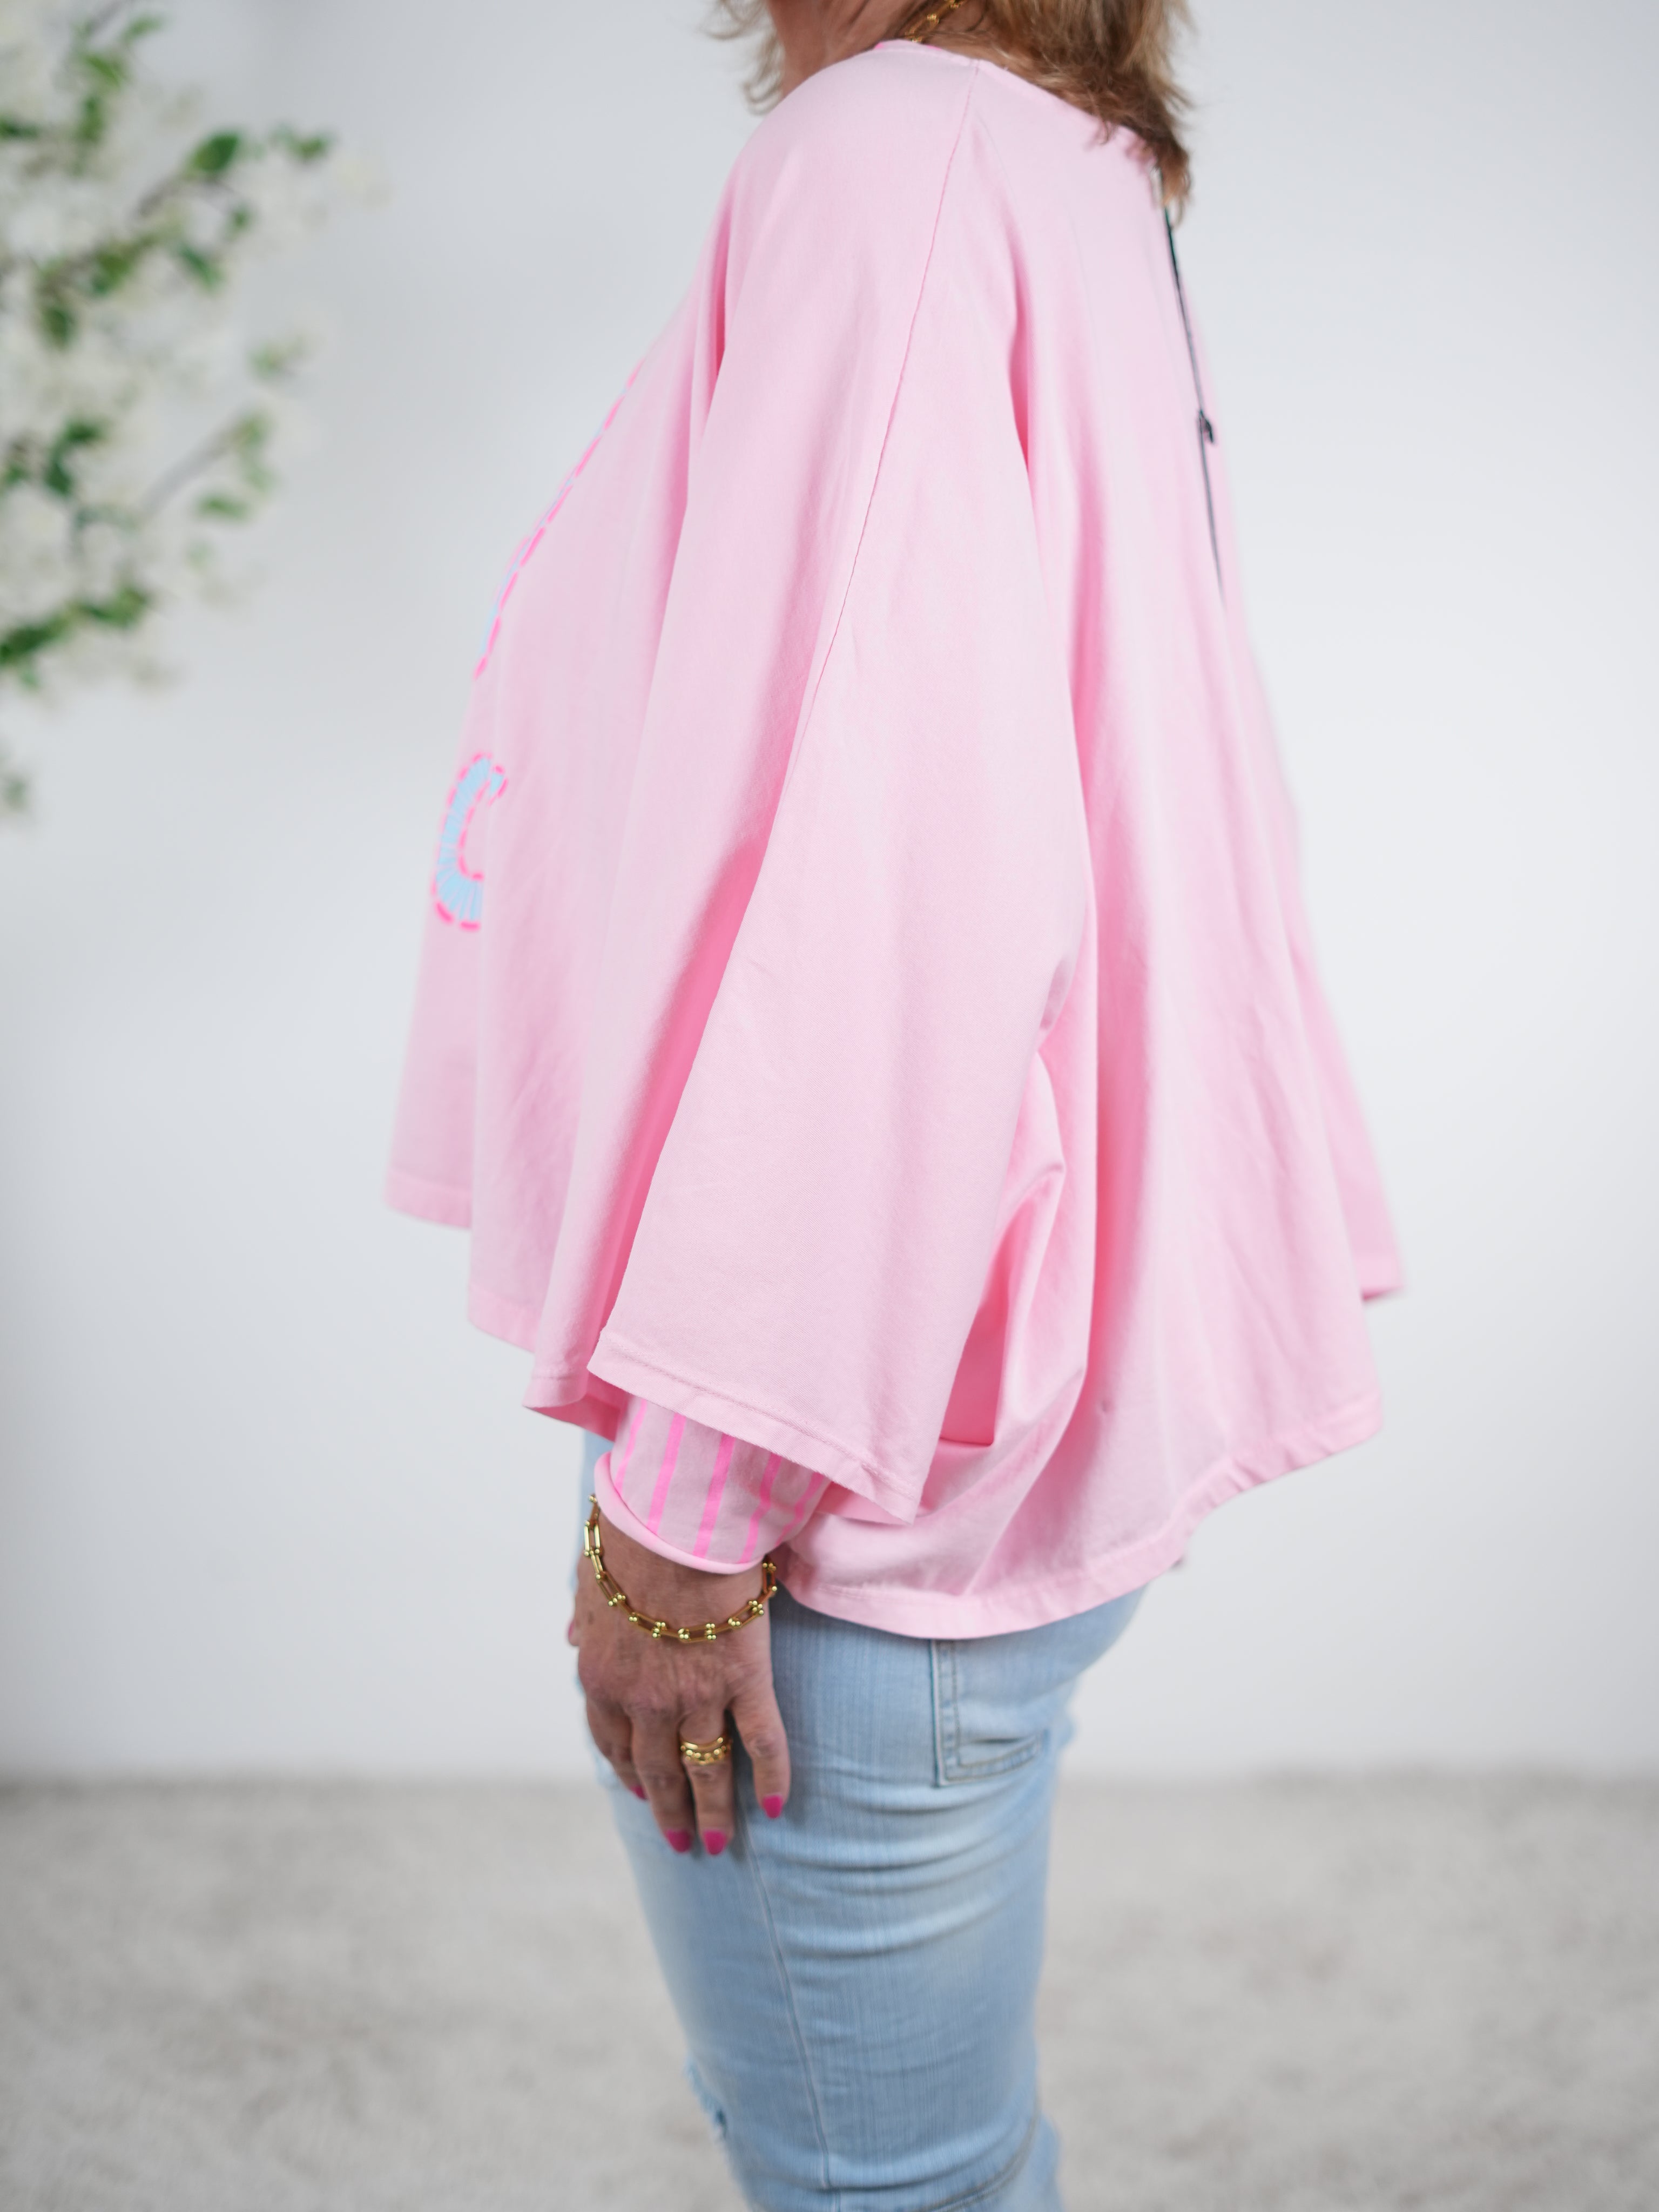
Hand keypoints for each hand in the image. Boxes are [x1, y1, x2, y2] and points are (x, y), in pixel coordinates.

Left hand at [569, 1508, 790, 1852]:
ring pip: (707, 1770)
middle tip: (681, 1842)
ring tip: (718, 1845)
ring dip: (713, 1811)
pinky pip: (762, 1742)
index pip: (613, 1742)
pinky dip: (772, 1778)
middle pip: (658, 1770)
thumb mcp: (589, 1582)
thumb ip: (583, 1618)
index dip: (628, 1772)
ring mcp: (697, 1696)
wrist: (673, 1524)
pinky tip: (775, 1807)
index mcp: (603, 1679)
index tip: (639, 1792)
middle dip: (669, 1810)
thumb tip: (570, 1636)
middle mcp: (646, 1701)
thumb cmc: (629, 1541)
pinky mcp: (743, 1680)